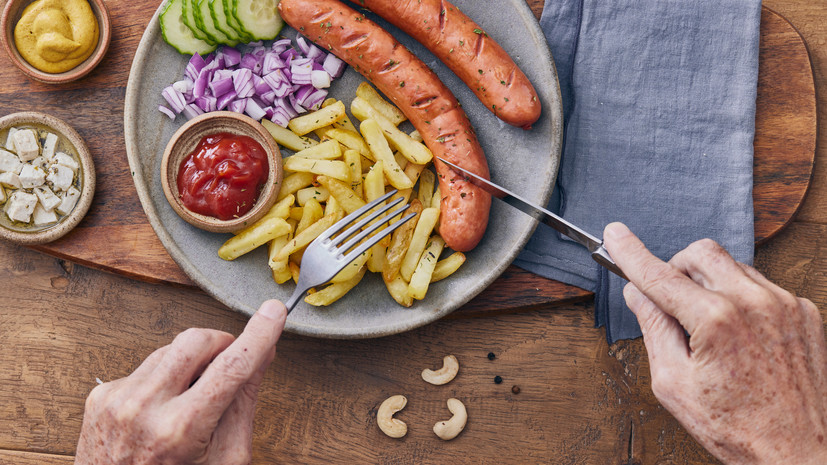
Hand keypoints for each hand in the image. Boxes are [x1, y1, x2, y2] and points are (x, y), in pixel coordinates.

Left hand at [75, 300, 286, 464]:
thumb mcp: (227, 458)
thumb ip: (244, 402)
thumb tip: (263, 355)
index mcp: (181, 430)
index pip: (232, 367)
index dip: (259, 334)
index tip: (274, 312)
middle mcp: (144, 409)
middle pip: (196, 340)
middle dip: (221, 343)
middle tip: (231, 363)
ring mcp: (118, 400)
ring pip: (171, 349)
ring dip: (191, 364)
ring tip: (191, 399)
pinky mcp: (102, 396)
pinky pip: (146, 366)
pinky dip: (164, 379)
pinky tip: (164, 408)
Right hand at [603, 223, 826, 464]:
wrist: (803, 453)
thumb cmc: (739, 429)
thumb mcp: (674, 385)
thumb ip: (654, 330)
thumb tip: (639, 295)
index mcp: (716, 321)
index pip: (660, 275)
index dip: (630, 253)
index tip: (614, 235)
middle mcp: (754, 302)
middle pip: (701, 253)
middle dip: (677, 268)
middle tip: (670, 301)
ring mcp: (784, 303)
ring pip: (732, 266)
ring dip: (710, 285)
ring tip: (710, 331)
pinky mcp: (804, 311)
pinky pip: (761, 286)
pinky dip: (740, 300)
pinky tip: (738, 336)